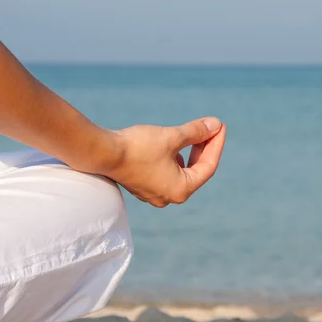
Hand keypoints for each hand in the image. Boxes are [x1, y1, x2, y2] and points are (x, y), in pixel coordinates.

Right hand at [98, 117, 225, 206]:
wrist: (102, 153)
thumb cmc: (138, 146)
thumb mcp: (172, 136)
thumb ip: (196, 132)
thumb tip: (215, 124)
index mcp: (180, 190)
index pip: (208, 166)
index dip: (216, 144)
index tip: (219, 126)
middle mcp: (169, 197)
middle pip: (195, 171)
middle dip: (203, 148)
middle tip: (210, 128)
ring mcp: (154, 194)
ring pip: (180, 172)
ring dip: (188, 153)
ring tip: (193, 134)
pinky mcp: (143, 186)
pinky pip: (166, 173)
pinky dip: (174, 159)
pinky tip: (173, 144)